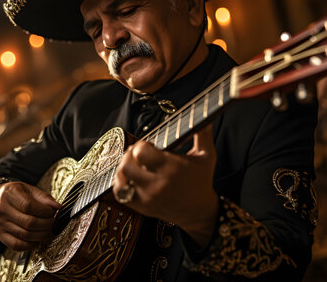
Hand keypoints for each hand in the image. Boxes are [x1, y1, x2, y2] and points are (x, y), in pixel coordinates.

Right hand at [0, 181, 61, 250]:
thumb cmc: (15, 194)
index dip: (44, 211)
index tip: (53, 212)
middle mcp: (2, 210)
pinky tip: (37, 240)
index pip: (29, 206)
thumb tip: (58, 207)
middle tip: (53, 222)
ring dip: (41, 235)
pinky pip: (17, 245)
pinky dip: (30, 245)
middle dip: (46, 224)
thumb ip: (43, 197)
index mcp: (9, 194)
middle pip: (28, 222)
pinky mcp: (0, 235)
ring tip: (48, 230)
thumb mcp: (28, 189)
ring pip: (25, 235)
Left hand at [112, 124, 218, 246]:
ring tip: (133, 164)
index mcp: (171, 168)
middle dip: (129, 155)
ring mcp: (147, 197)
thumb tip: (206, 115)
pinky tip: (130, 177)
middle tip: (137, 153)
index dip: (141, 144)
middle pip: (127, 166)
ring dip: (123, 167)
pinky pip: (120, 194)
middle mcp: (157, 184)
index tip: (149, 145)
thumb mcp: (206, 155)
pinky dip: (120, 183)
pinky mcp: (141, 207)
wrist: (199, 211)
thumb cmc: (201, 180)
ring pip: (120, 180)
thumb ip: (203, 133)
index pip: (142, 152)